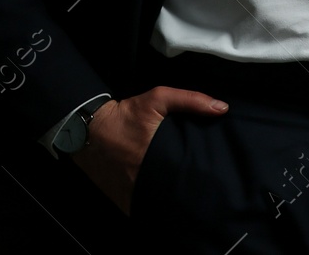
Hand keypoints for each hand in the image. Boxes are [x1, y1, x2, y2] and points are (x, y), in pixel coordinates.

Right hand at [68, 85, 228, 216]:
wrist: (86, 128)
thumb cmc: (124, 115)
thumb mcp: (157, 99)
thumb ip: (190, 100)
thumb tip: (221, 108)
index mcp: (155, 158)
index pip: (183, 179)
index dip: (196, 181)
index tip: (207, 179)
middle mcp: (141, 180)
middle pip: (170, 195)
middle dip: (182, 194)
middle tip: (194, 188)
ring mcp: (128, 194)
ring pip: (154, 206)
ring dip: (164, 202)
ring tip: (177, 196)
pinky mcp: (119, 200)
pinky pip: (137, 209)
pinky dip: (147, 207)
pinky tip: (157, 202)